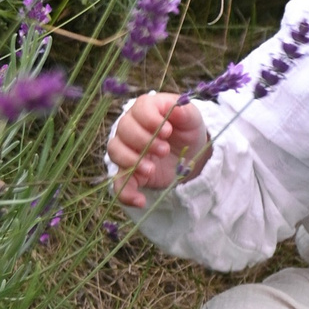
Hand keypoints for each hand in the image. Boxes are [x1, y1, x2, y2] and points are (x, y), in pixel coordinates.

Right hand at [106, 91, 207, 207]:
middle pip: (124, 129)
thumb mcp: (193, 118)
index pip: (139, 108)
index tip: (168, 131)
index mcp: (147, 108)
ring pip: (115, 151)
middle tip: (165, 150)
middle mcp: (131, 126)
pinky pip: (118, 183)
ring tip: (151, 169)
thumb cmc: (188, 129)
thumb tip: (175, 108)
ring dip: (132, 161)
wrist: (190, 152)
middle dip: (144, 141)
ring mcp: (127, 149)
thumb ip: (185, 111)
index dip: (151, 119)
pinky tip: (141, 200)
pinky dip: (126, 193)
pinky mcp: (129, 171)